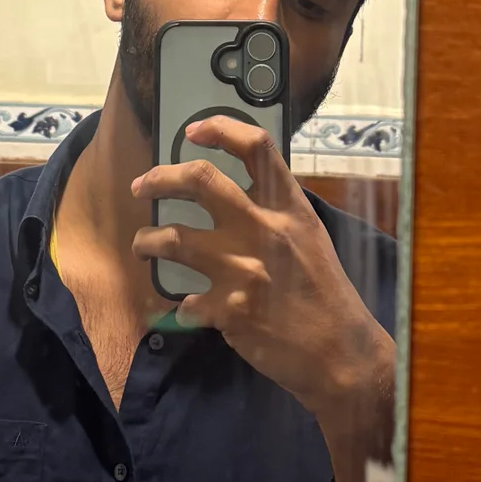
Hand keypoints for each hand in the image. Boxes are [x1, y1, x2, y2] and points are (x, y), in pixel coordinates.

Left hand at [131, 115, 392, 428]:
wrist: (339, 353)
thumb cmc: (325, 293)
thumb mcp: (310, 239)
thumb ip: (276, 213)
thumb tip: (233, 194)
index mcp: (289, 208)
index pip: (256, 147)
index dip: (219, 129)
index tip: (192, 130)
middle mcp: (265, 229)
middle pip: (200, 180)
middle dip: (159, 178)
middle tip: (141, 186)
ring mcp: (244, 269)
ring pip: (172, 238)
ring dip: (146, 240)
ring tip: (143, 244)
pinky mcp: (229, 310)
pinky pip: (184, 302)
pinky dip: (182, 307)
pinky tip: (189, 310)